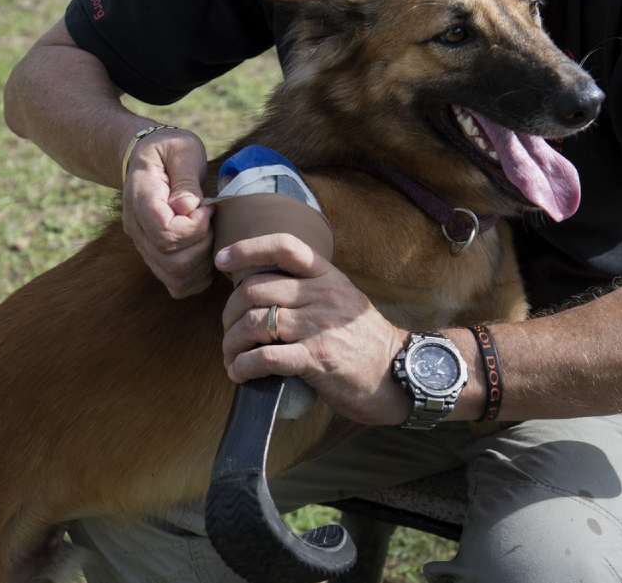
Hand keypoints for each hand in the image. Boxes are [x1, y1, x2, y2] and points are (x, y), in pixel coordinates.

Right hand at [122, 128, 213, 297]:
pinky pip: (178, 285)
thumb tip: (187, 207)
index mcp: (140, 199)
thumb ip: (185, 177)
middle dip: (204, 245)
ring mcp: (144, 247)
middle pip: (172, 262)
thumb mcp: (182, 149)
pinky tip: (206, 250)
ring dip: (204, 260)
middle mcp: (137, 229)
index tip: (206, 207)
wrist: (149, 158)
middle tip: (211, 220)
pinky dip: (198, 275)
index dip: (194, 228)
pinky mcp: (156, 258)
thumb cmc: (169, 150)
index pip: (164, 233)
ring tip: (209, 232)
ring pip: (176, 278)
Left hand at [216, 233, 411, 425]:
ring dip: (231, 343)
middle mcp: (323, 295)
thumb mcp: (343, 300)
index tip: (222, 260)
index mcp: (328, 276)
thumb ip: (308, 290)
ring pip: (254, 323)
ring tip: (230, 357)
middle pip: (255, 289)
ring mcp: (320, 326)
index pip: (284, 246)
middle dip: (229, 313)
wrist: (399, 376)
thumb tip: (258, 293)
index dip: (247, 249)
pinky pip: (264, 357)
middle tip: (227, 331)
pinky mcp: (317, 359)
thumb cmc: (363, 341)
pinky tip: (240, 373)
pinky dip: (243, 366)